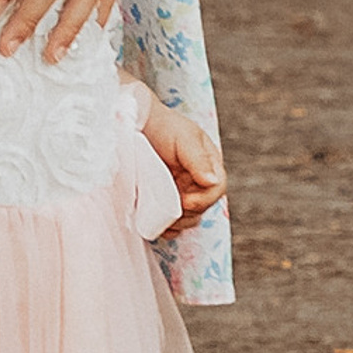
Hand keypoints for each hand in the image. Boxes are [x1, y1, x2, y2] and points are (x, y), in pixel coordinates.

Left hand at [135, 93, 226, 224]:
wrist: (135, 125)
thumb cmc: (164, 126)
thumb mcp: (184, 137)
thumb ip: (198, 158)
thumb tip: (212, 181)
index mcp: (209, 166)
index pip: (216, 189)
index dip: (204, 200)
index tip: (186, 202)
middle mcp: (198, 182)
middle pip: (203, 208)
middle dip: (188, 213)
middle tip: (170, 212)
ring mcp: (181, 193)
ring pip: (188, 218)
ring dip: (177, 222)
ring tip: (160, 219)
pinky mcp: (163, 202)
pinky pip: (170, 223)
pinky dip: (164, 227)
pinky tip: (155, 225)